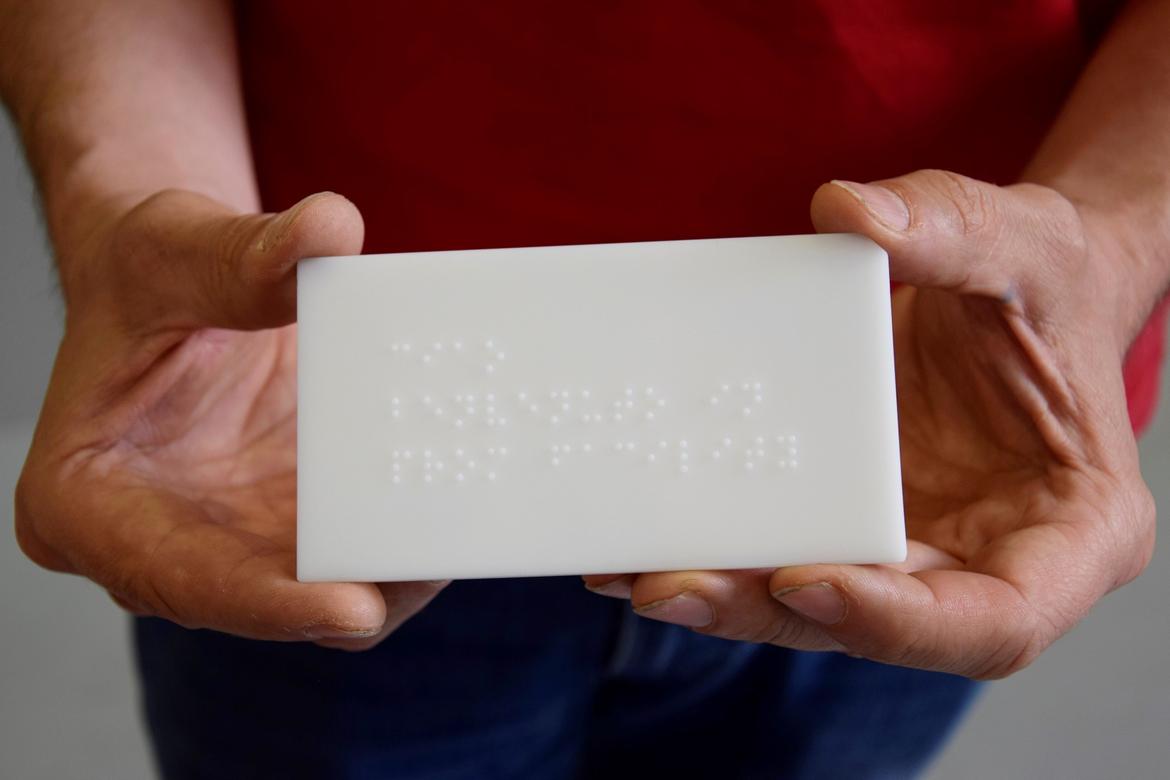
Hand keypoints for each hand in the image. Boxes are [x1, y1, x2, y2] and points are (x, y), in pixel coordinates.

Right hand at [15, 189, 446, 649]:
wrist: (179, 283)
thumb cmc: (145, 273)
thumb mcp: (174, 249)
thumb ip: (242, 253)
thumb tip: (328, 230)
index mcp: (86, 503)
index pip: (178, 576)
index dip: (270, 603)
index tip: (353, 609)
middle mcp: (160, 542)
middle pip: (269, 599)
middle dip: (359, 589)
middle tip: (439, 560)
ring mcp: (231, 537)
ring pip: (323, 582)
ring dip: (393, 564)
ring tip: (463, 528)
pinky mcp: (289, 517)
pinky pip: (352, 539)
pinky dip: (400, 523)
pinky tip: (453, 493)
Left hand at [584, 170, 1156, 678]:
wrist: (1014, 288)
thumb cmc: (1050, 282)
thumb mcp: (1027, 242)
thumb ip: (957, 229)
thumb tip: (850, 212)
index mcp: (1068, 534)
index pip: (994, 624)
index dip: (897, 624)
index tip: (803, 579)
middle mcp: (982, 562)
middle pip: (870, 625)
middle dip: (762, 610)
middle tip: (667, 585)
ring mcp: (908, 549)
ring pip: (805, 603)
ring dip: (716, 591)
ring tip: (625, 568)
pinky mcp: (846, 516)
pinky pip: (775, 543)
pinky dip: (710, 543)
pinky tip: (635, 532)